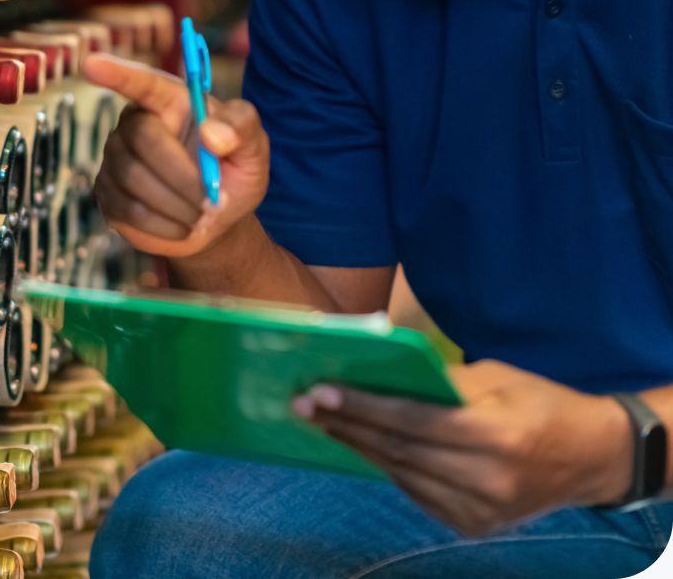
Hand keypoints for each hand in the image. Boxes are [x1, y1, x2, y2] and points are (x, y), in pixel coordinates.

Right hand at [82, 53, 269, 258]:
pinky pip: (129, 210)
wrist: (217, 220)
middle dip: (183, 176)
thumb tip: (212, 133)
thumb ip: (242, 127)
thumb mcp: (253, 147)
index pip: (142, 83)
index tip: (90, 64)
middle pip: (144, 138)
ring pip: (135, 178)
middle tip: (213, 202)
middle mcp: (135, 123)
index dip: (117, 74)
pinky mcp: (108, 194)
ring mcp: (116, 158)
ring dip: (178, 205)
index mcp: (170, 101)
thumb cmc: (233, 172)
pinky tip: (182, 226)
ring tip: (202, 215)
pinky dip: (164, 225)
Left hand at [292, 360, 632, 535]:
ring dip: (357, 447)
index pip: (412, 420)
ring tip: (320, 422)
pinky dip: (385, 467)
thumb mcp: (494, 376)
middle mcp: (488, 480)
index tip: (319, 391)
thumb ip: (440, 380)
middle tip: (302, 404)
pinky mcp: (473, 526)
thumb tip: (380, 370)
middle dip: (346, 425)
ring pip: (401, 474)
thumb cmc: (540, 401)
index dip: (362, 406)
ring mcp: (481, 511)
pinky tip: (359, 445)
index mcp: (496, 436)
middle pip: (399, 449)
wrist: (593, 457)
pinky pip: (416, 492)